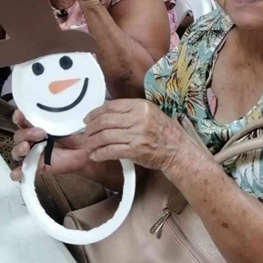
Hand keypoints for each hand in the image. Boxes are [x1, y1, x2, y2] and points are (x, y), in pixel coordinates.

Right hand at [10, 109, 88, 180]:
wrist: (84, 150)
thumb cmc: (75, 134)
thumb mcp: (64, 123)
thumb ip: (53, 118)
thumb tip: (48, 109)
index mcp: (36, 126)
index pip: (21, 121)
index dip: (18, 118)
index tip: (19, 114)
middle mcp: (32, 138)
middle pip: (18, 136)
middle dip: (26, 134)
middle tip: (41, 133)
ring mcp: (32, 153)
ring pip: (16, 151)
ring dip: (19, 148)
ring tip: (27, 148)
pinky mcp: (35, 166)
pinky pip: (21, 171)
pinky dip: (16, 172)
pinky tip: (18, 172)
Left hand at [84, 99, 198, 171]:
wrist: (177, 149)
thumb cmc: (163, 131)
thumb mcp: (150, 113)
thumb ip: (130, 111)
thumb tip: (106, 113)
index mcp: (141, 106)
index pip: (111, 106)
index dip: (95, 113)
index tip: (88, 118)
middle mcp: (138, 118)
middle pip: (105, 120)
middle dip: (91, 128)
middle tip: (85, 134)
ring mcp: (137, 134)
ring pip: (105, 136)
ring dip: (92, 142)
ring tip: (88, 146)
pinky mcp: (135, 150)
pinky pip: (111, 150)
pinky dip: (100, 154)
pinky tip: (95, 156)